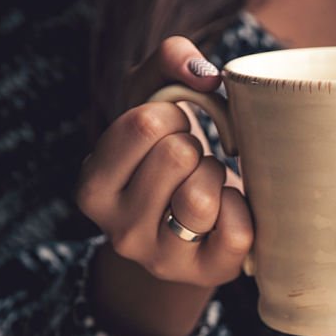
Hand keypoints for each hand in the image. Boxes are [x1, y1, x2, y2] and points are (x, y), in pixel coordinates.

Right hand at [77, 35, 251, 287]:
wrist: (191, 228)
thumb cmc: (168, 154)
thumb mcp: (154, 100)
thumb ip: (168, 61)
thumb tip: (205, 75)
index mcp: (92, 188)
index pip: (142, 125)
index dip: (171, 114)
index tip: (170, 130)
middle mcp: (119, 232)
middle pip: (176, 155)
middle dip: (194, 145)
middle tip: (191, 161)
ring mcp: (162, 260)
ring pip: (203, 196)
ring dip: (217, 175)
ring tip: (208, 183)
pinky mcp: (206, 275)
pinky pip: (237, 230)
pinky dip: (243, 208)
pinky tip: (229, 209)